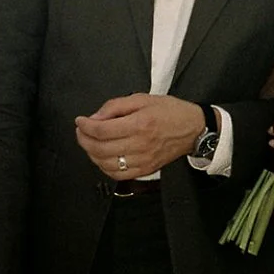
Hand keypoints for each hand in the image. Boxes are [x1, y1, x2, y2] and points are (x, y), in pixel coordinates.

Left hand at [75, 94, 204, 178]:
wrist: (193, 129)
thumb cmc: (170, 111)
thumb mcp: (142, 98)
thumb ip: (115, 106)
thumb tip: (94, 117)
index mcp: (139, 124)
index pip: (101, 130)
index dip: (85, 126)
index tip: (80, 121)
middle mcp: (140, 145)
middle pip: (100, 148)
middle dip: (84, 139)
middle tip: (81, 131)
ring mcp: (143, 160)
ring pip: (106, 164)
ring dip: (91, 154)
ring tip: (90, 143)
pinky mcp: (146, 170)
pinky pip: (118, 175)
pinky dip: (104, 167)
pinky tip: (102, 157)